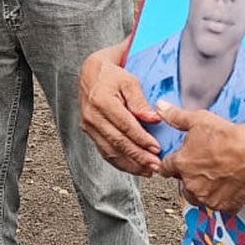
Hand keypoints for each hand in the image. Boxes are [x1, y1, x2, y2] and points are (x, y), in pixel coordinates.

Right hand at [78, 43, 161, 175]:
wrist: (91, 74)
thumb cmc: (111, 76)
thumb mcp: (129, 81)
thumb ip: (140, 101)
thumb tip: (153, 118)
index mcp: (101, 101)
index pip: (125, 125)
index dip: (141, 139)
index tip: (156, 148)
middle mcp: (92, 116)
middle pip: (117, 141)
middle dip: (138, 156)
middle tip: (156, 165)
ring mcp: (88, 126)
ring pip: (109, 151)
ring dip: (130, 164)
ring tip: (147, 170)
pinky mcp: (89, 133)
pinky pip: (104, 152)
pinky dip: (120, 163)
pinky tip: (134, 167)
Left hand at [157, 102, 244, 213]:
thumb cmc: (228, 138)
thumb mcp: (198, 120)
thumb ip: (176, 116)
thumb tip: (161, 108)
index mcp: (182, 164)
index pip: (166, 168)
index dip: (169, 166)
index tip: (171, 166)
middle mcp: (192, 183)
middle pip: (183, 186)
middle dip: (189, 180)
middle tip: (201, 171)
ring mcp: (208, 196)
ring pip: (199, 198)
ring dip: (203, 192)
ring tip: (214, 180)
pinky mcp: (225, 205)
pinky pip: (221, 207)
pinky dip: (225, 200)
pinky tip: (230, 189)